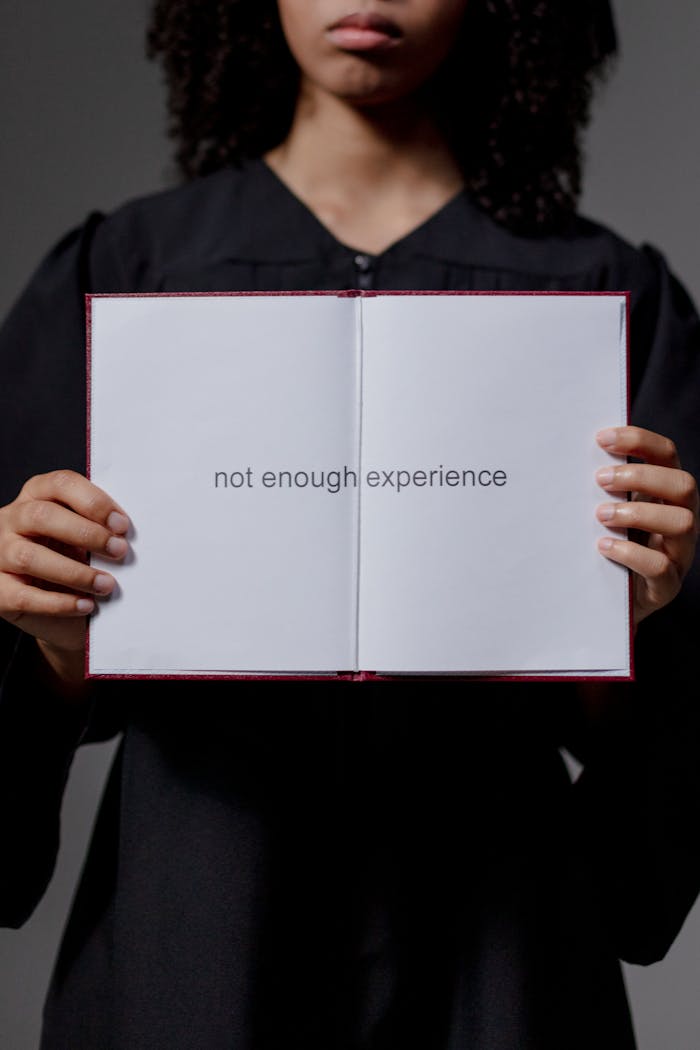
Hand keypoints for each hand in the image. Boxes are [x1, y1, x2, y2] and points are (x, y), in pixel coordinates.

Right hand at [0, 470, 128, 686]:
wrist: (60, 608)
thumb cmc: (77, 560)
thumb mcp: (87, 537)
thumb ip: (100, 527)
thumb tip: (126, 533)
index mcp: (36, 496)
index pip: (60, 484)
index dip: (93, 501)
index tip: (121, 525)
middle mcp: (11, 519)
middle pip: (42, 516)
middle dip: (87, 533)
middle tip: (119, 551)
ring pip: (29, 557)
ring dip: (75, 572)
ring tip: (107, 585)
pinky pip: (25, 595)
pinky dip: (60, 603)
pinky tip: (86, 605)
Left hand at [595, 426, 698, 626]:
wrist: (609, 604)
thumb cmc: (607, 548)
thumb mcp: (608, 513)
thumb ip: (603, 489)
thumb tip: (570, 455)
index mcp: (667, 496)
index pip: (667, 455)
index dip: (639, 440)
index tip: (602, 438)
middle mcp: (681, 520)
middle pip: (684, 485)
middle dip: (641, 476)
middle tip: (599, 479)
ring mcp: (679, 554)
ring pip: (682, 523)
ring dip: (638, 513)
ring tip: (601, 515)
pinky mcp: (667, 586)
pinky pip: (661, 567)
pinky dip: (630, 553)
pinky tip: (603, 547)